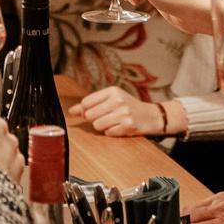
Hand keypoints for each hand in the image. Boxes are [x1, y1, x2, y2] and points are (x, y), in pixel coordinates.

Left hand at [70, 86, 184, 137]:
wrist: (151, 116)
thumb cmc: (128, 107)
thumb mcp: (110, 100)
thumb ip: (90, 105)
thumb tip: (71, 111)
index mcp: (113, 90)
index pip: (86, 102)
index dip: (86, 110)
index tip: (94, 111)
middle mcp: (118, 100)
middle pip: (90, 115)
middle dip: (94, 119)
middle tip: (106, 117)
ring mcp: (124, 113)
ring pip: (97, 125)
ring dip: (103, 127)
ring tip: (113, 122)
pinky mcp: (128, 126)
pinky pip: (108, 133)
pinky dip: (112, 132)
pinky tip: (120, 127)